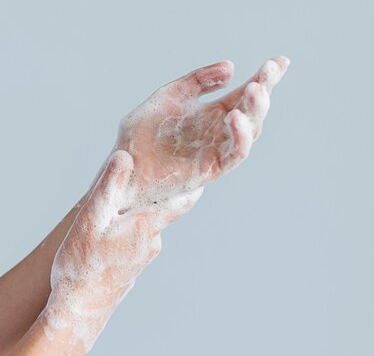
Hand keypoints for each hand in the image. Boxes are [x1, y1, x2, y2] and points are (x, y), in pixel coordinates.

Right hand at [43, 150, 201, 350]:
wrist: (78, 309)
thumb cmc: (83, 265)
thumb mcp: (91, 220)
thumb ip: (109, 187)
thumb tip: (125, 156)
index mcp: (147, 226)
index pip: (181, 202)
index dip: (191, 186)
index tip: (202, 172)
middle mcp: (152, 241)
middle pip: (161, 211)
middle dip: (154, 196)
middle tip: (146, 178)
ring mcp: (144, 256)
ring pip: (146, 226)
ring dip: (136, 216)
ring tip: (117, 206)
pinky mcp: (133, 266)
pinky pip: (136, 240)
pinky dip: (129, 231)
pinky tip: (110, 232)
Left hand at [114, 56, 289, 204]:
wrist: (126, 171)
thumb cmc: (144, 136)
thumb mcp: (169, 96)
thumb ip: (198, 80)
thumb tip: (231, 67)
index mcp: (214, 111)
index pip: (246, 92)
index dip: (265, 77)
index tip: (281, 60)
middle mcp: (222, 129)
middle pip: (253, 108)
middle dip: (263, 88)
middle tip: (267, 71)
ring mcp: (220, 148)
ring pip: (251, 130)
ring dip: (255, 110)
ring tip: (255, 90)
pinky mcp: (213, 168)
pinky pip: (235, 153)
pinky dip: (241, 136)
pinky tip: (237, 118)